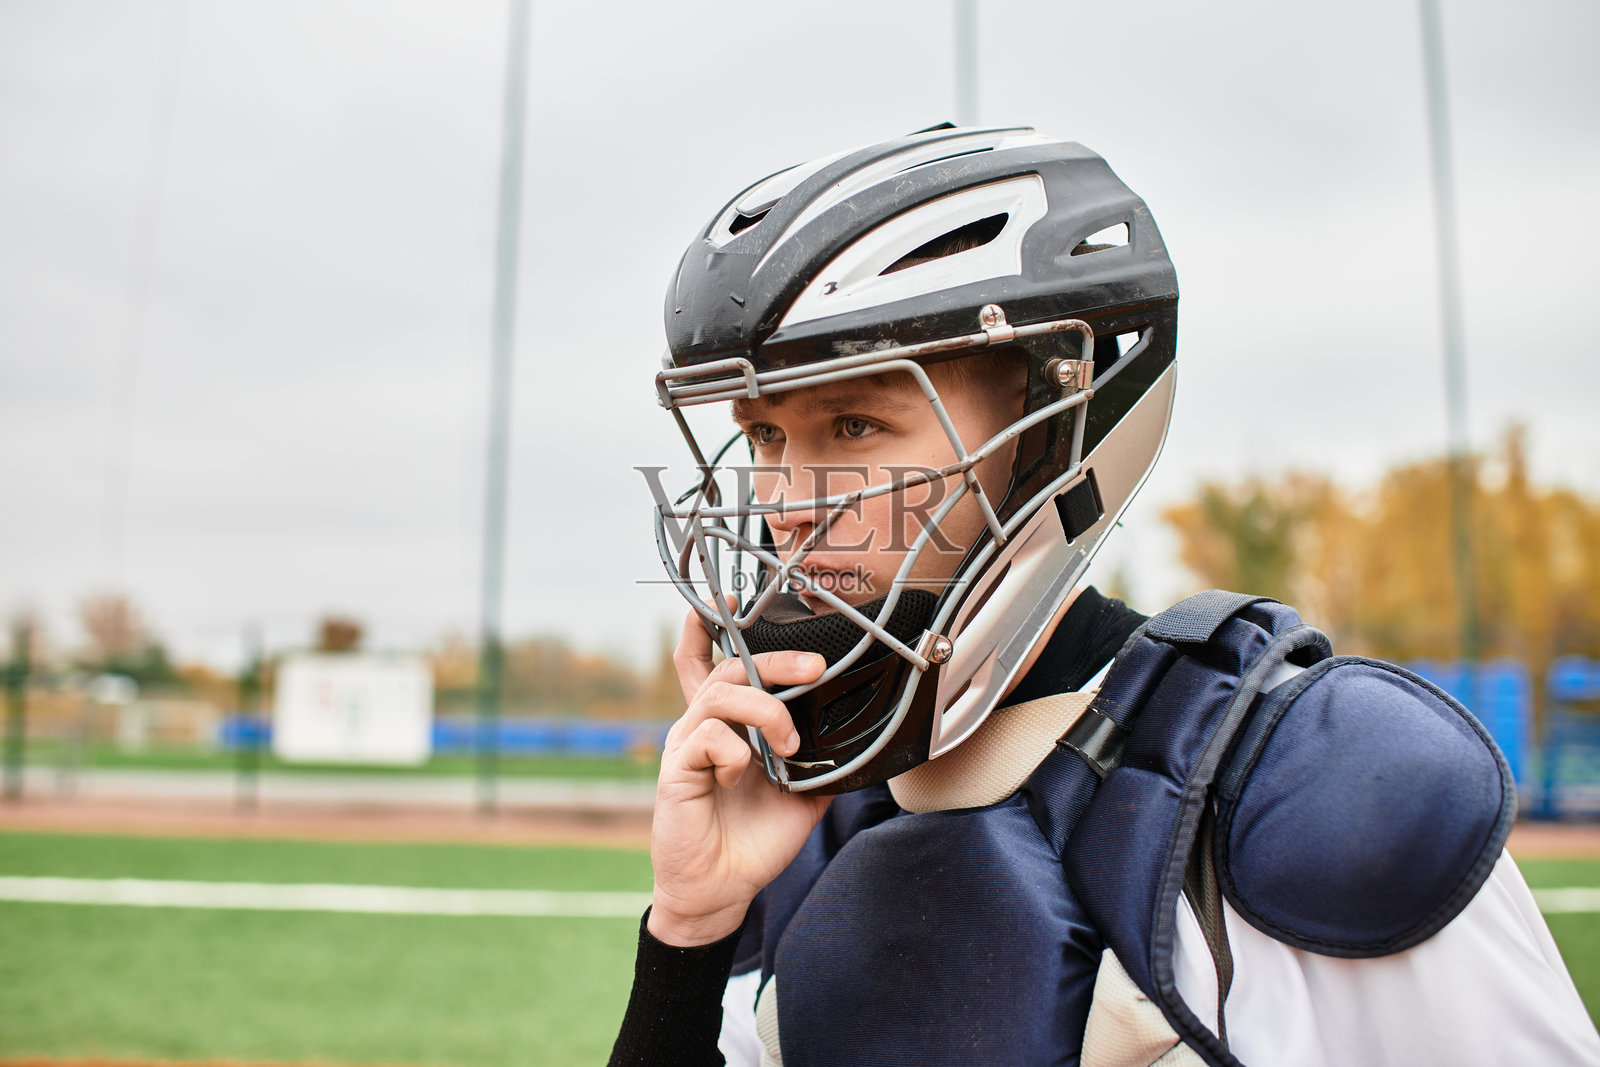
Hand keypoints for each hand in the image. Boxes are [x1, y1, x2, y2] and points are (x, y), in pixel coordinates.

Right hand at [647, 607, 830, 946]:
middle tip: (814, 668)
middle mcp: (702, 727)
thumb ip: (821, 764)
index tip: (735, 598)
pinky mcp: (677, 772)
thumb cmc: (753, 842)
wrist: (723, 891)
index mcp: (728, 727)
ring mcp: (687, 746)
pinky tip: (742, 779)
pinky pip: (709, 738)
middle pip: (729, 666)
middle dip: (775, 659)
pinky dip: (736, 753)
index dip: (713, 627)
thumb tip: (860, 743)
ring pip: (722, 694)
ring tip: (786, 745)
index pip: (710, 662)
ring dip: (765, 711)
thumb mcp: (801, 797)